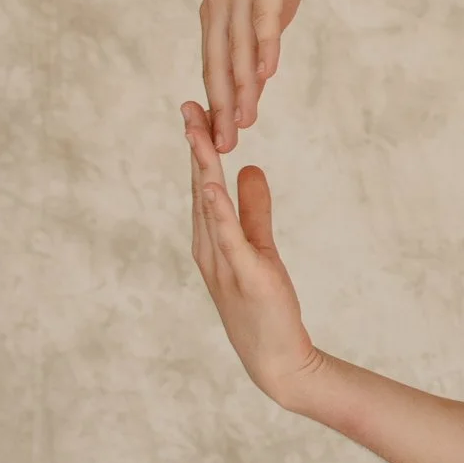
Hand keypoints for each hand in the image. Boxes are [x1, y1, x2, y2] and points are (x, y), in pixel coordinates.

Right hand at [183, 105, 324, 407]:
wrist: (276, 357)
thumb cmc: (265, 306)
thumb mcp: (260, 247)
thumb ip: (254, 209)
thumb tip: (250, 168)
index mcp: (210, 239)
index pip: (202, 184)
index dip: (198, 148)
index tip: (195, 110)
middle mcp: (208, 247)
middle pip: (199, 187)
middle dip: (194, 146)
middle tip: (188, 105)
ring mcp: (222, 262)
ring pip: (209, 206)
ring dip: (202, 167)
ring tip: (196, 131)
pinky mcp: (244, 274)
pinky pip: (229, 238)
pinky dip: (219, 210)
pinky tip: (214, 183)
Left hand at [198, 0, 322, 149]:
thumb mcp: (265, 11)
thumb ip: (256, 46)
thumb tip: (254, 86)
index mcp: (215, 16)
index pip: (211, 70)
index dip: (214, 108)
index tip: (217, 144)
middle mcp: (219, 4)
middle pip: (218, 64)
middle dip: (221, 107)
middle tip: (224, 144)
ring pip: (238, 46)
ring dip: (241, 86)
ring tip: (245, 118)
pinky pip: (263, 16)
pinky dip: (264, 45)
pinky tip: (268, 72)